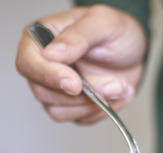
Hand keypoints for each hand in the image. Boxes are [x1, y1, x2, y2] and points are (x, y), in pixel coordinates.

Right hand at [15, 5, 146, 123]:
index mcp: (41, 38)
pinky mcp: (70, 105)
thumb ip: (77, 36)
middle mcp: (43, 65)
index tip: (75, 83)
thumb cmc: (116, 32)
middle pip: (43, 92)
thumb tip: (52, 53)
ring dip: (94, 103)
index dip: (49, 77)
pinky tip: (113, 95)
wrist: (135, 52)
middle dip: (83, 93)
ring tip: (118, 85)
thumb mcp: (103, 22)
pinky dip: (100, 111)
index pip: (27, 64)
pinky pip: (78, 118)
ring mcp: (55, 88)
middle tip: (114, 83)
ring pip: (59, 110)